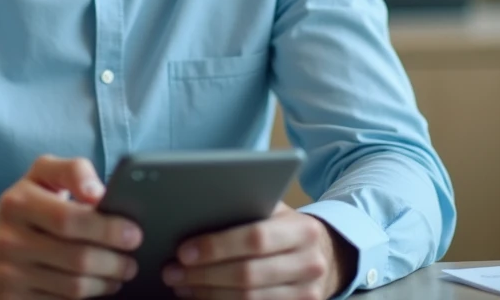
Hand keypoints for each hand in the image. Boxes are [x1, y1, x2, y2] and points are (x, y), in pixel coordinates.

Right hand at [0, 155, 142, 299]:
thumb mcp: (40, 176)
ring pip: (73, 286)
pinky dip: (88, 295)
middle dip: (115, 260)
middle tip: (133, 257)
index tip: (132, 231)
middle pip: (77, 257)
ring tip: (122, 271)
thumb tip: (99, 193)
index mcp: (18, 202)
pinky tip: (100, 285)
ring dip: (107, 281)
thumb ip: (73, 171)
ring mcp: (9, 274)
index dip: (106, 227)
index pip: (69, 219)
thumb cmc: (22, 208)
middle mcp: (9, 239)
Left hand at [162, 203, 355, 299]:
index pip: (255, 239)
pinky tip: (201, 298)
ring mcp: (306, 295)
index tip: (183, 251)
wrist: (328, 257)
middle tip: (172, 272)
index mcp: (303, 230)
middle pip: (247, 276)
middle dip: (203, 275)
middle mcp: (309, 264)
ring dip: (207, 295)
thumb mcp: (277, 213)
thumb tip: (195, 211)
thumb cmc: (287, 230)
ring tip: (181, 286)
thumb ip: (248, 209)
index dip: (216, 246)